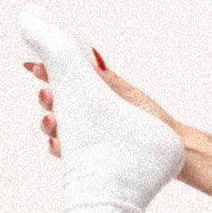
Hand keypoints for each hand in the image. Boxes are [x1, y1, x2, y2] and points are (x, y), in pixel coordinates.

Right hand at [23, 52, 182, 156]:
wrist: (175, 153)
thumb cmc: (154, 122)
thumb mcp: (129, 96)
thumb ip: (106, 79)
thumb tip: (90, 54)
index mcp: (95, 97)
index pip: (65, 82)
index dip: (47, 74)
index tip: (36, 67)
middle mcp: (88, 117)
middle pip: (56, 105)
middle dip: (47, 99)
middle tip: (47, 94)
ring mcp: (86, 138)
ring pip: (57, 129)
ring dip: (49, 123)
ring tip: (51, 120)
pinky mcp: (88, 158)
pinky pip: (65, 153)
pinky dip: (58, 147)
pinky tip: (57, 144)